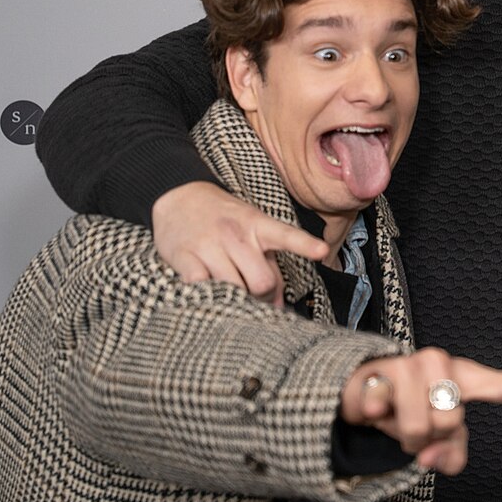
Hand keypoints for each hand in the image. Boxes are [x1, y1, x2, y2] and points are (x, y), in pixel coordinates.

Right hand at [153, 181, 327, 300]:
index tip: (322, 251)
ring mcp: (209, 245)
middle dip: (262, 297)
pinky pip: (201, 287)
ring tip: (232, 294)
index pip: (286, 235)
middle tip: (254, 294)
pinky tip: (208, 290)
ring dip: (236, 301)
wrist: (179, 196)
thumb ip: (270, 265)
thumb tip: (278, 306)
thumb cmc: (224, 219)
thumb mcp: (252, 230)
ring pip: (234, 289)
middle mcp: (236, 234)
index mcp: (258, 225)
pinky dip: (207, 296)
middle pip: (262, 282)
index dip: (305, 244)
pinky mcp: (184, 256)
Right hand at [341, 348, 501, 474]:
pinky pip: (380, 410)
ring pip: (419, 426)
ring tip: (396, 421)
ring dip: (403, 437)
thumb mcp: (438, 439)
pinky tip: (370, 409)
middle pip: (450, 422)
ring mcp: (408, 365)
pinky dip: (373, 417)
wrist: (361, 394)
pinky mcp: (376, 373)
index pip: (499, 385)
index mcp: (463, 377)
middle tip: (417, 429)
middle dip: (431, 439)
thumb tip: (432, 459)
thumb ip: (450, 455)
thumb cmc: (411, 412)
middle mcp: (440, 364)